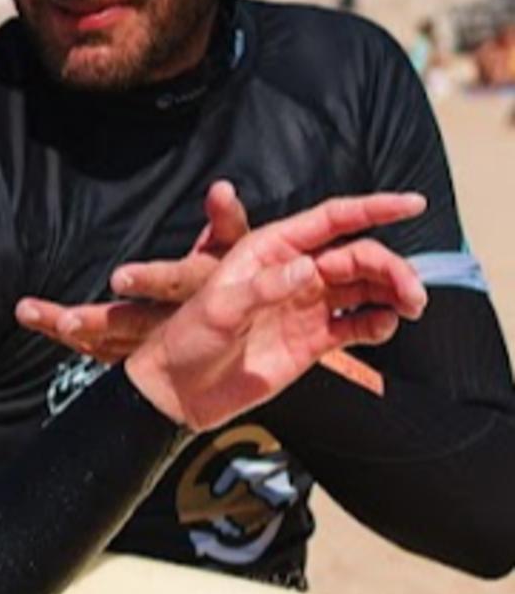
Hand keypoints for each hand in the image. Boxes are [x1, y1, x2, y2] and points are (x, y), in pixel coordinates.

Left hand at [15, 180, 249, 362]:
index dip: (148, 281)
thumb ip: (227, 219)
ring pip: (111, 341)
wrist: (249, 323)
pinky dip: (78, 341)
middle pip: (133, 322)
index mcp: (197, 290)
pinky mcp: (144, 353)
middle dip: (97, 322)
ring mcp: (156, 340)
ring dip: (73, 331)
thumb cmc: (237, 276)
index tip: (119, 277)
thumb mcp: (238, 246)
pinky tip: (45, 326)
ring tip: (30, 314)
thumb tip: (221, 190)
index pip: (172, 284)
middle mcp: (174, 321)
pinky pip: (106, 350)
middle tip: (65, 321)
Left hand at [123, 193, 427, 430]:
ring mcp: (306, 305)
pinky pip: (357, 324)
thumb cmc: (187, 340)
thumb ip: (264, 287)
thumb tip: (311, 267)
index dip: (373, 208)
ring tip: (412, 307)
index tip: (414, 203)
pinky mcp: (313, 339)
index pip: (330, 220)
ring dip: (394, 292)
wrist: (180, 391)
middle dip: (390, 266)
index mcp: (269, 250)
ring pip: (364, 287)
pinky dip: (378, 323)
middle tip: (413, 293)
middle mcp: (293, 271)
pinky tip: (385, 327)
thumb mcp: (219, 309)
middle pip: (357, 255)